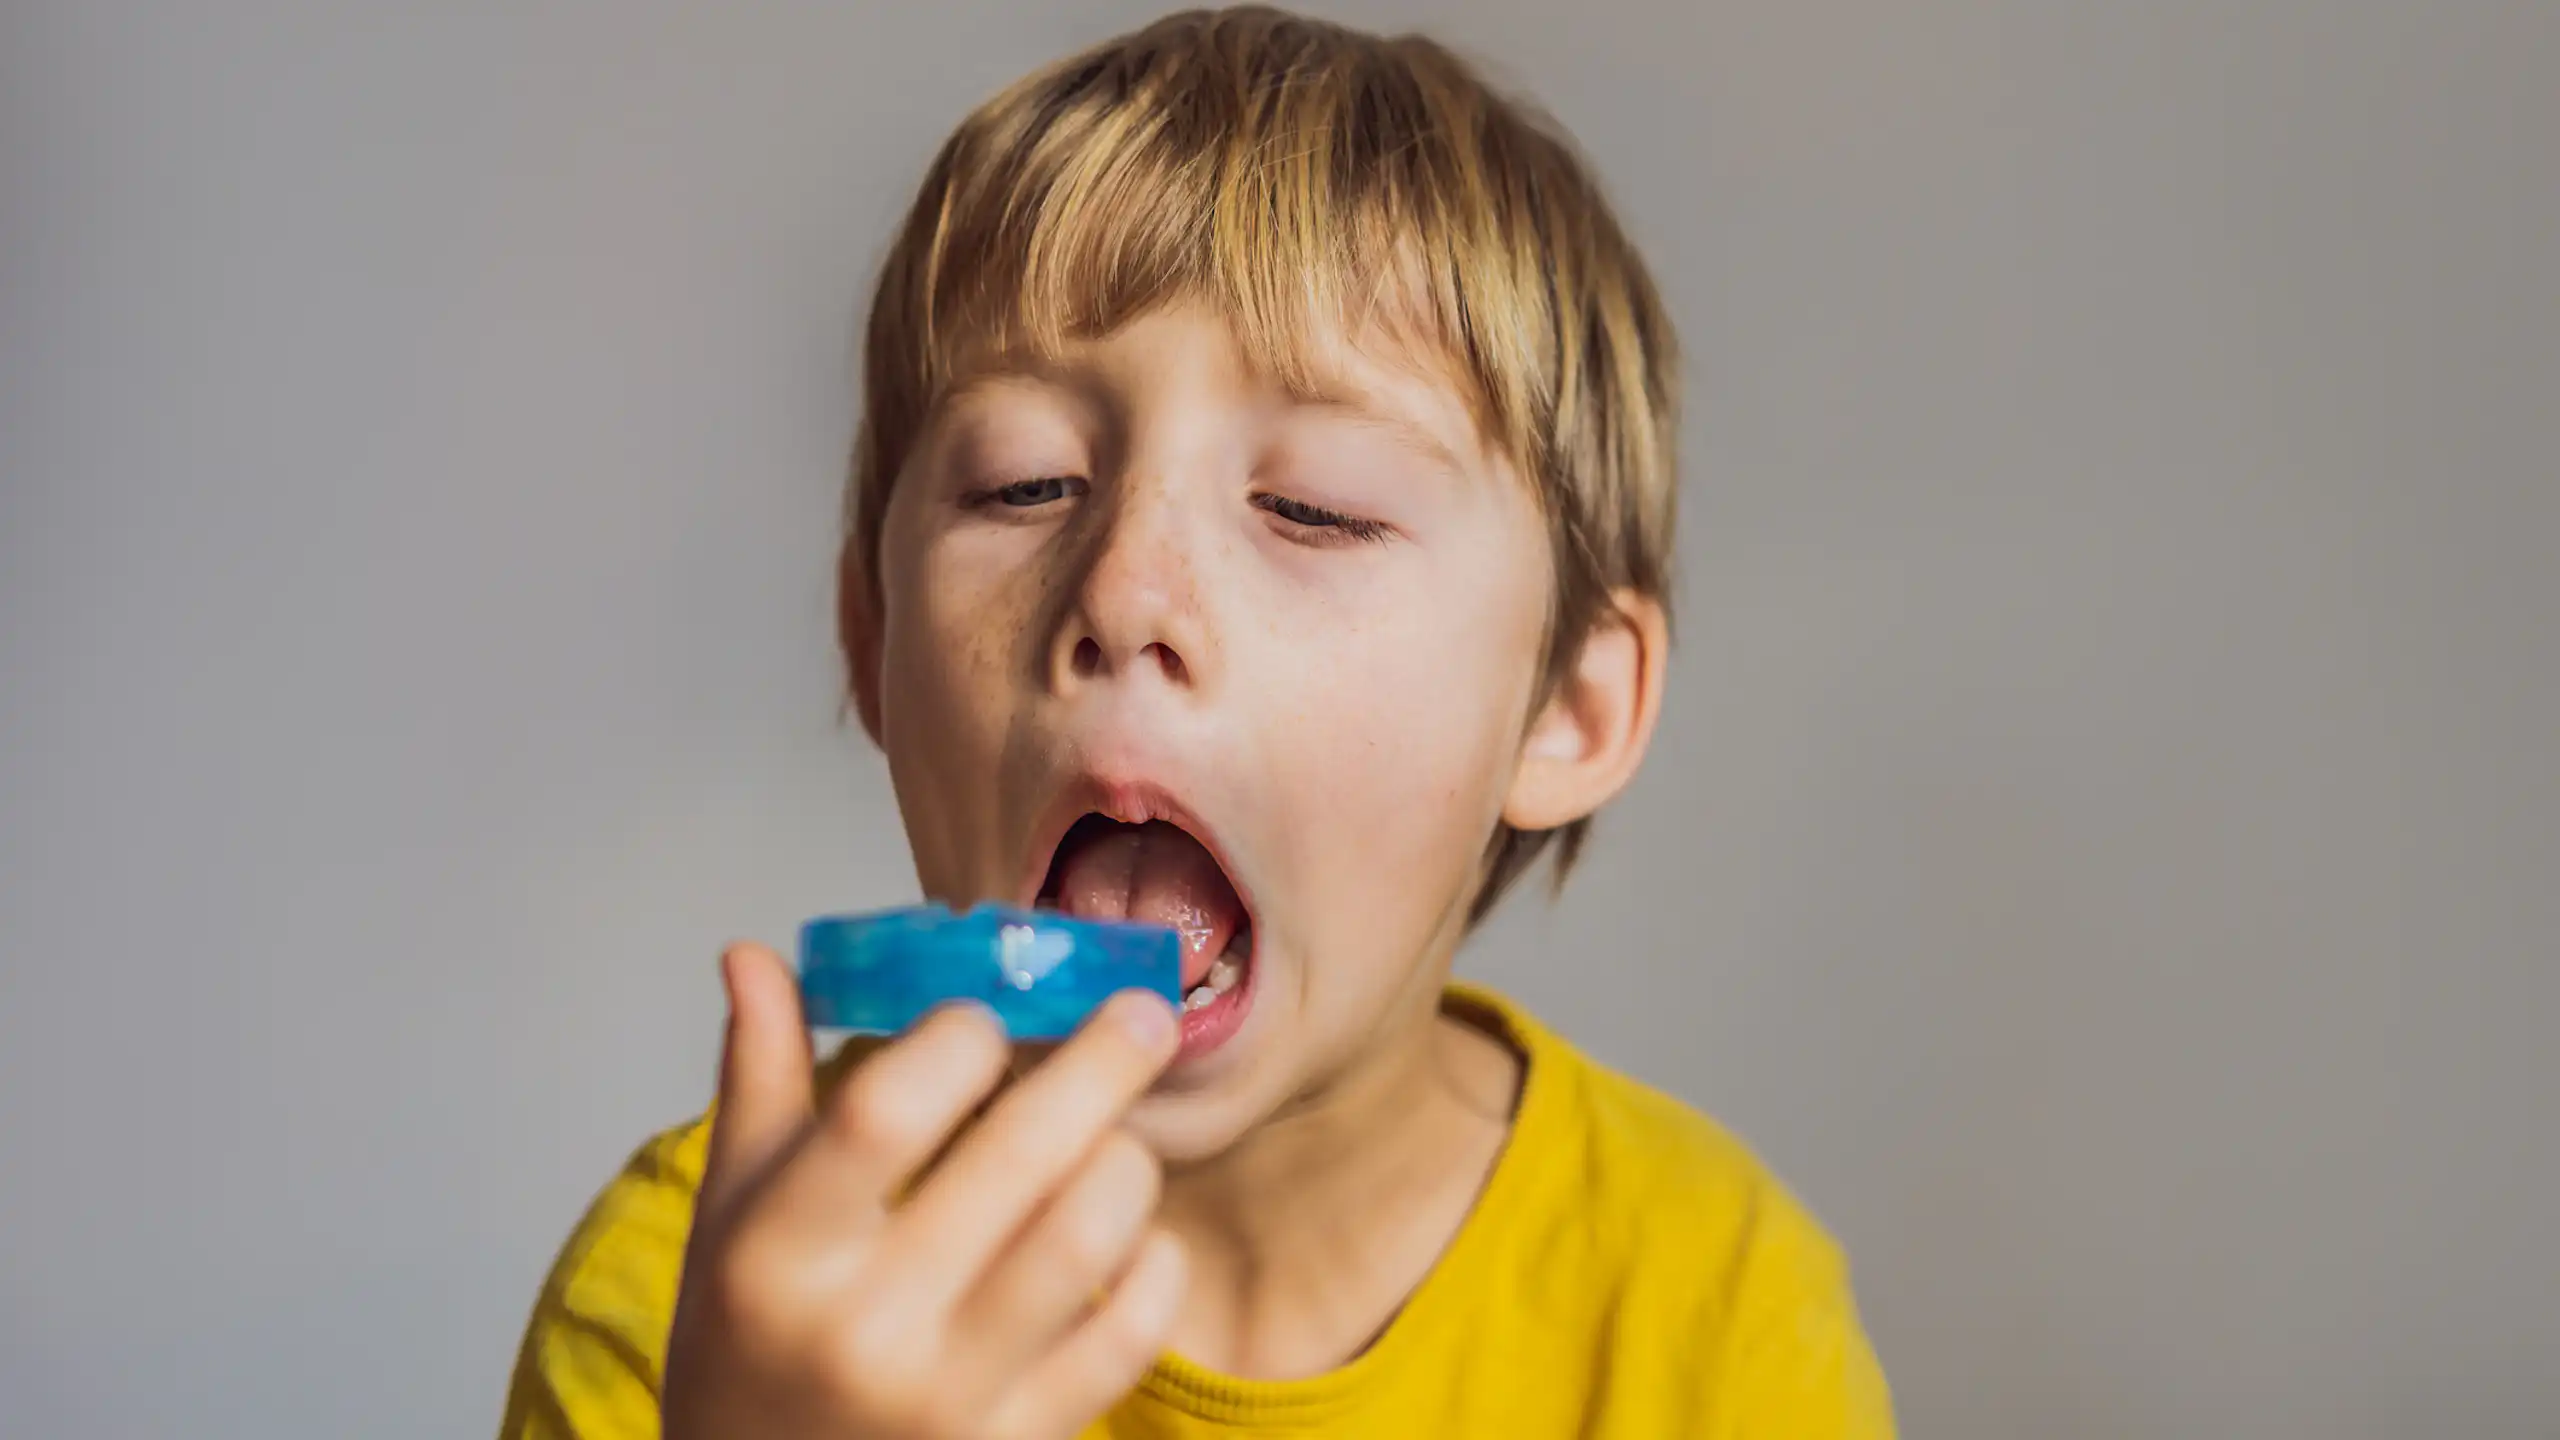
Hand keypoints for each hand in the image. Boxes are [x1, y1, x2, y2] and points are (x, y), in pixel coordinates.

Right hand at [661, 943, 1186, 1439]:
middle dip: (1099, 1065)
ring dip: (1126, 1162)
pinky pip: (1127, 1338)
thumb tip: (754, 953)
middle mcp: (865, 1328)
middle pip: (1018, 1161)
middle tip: (1141, 1013)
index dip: (958, 1039)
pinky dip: (1156, 1268)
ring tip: (1121, 1136)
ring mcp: (950, 1397)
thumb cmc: (752, 1340)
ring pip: (1087, 1239)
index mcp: (780, 1253)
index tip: (987, 1015)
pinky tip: (1139, 1234)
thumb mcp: (729, 1216)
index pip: (885, 1111)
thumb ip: (759, 1082)